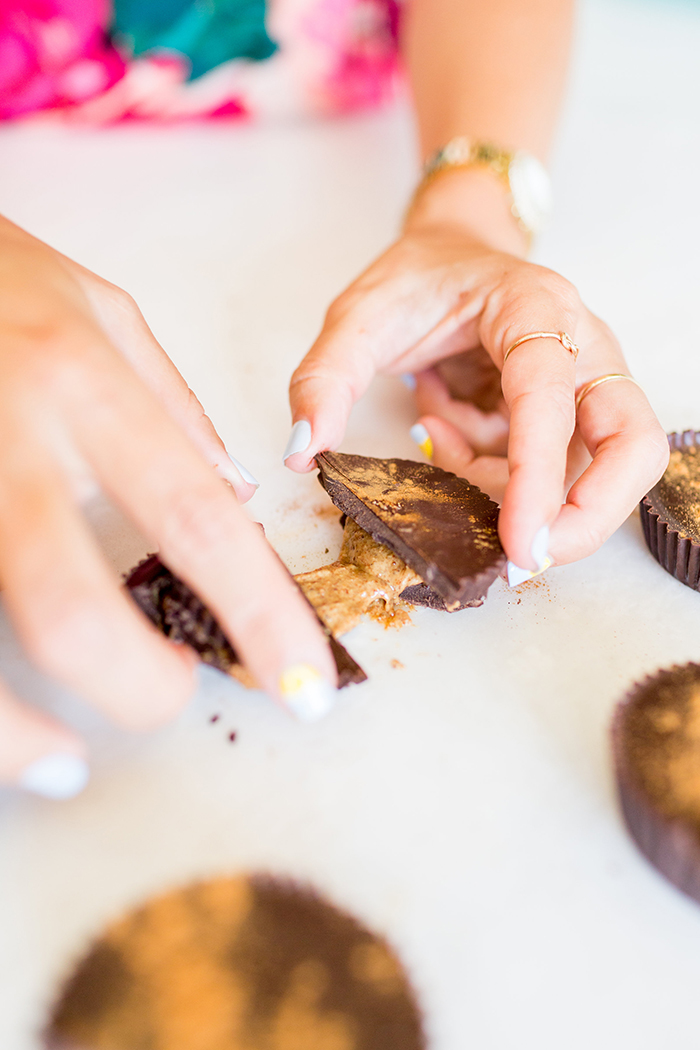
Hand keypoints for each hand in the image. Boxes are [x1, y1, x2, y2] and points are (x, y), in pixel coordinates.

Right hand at [0, 218, 335, 798]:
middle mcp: (5, 444)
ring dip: (17, 734)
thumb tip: (233, 493)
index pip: (197, 521)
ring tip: (62, 753)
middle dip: (134, 686)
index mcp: (79, 387)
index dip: (260, 616)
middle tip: (172, 695)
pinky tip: (8, 727)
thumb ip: (172, 409)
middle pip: (68, 611)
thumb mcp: (100, 312)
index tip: (304, 685)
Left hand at [285, 169, 667, 581]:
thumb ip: (324, 377)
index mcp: (535, 307)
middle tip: (522, 557)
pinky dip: (497, 475)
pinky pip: (550, 471)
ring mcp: (586, 381)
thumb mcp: (358, 315)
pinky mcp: (574, 412)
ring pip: (599, 469)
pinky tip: (448, 428)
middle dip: (585, 517)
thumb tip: (302, 452)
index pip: (551, 401)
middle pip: (630, 447)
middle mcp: (582, 344)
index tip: (519, 546)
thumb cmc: (418, 278)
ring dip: (520, 491)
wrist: (451, 252)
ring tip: (442, 435)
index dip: (537, 479)